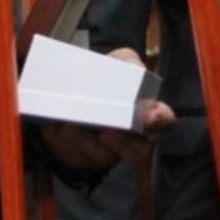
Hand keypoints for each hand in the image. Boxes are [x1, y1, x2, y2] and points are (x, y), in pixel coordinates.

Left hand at [39, 48, 174, 169]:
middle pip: (136, 152)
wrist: (71, 89)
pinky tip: (55, 129)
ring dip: (85, 143)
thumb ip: (128, 62)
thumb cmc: (104, 78)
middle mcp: (132, 138)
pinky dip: (64, 142)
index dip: (160, 121)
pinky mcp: (81, 157)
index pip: (164, 121)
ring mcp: (106, 152)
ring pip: (101, 156)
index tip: (151, 116)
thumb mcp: (119, 62)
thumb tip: (134, 69)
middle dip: (121, 143)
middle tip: (106, 131)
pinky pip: (74, 156)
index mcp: (147, 113)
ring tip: (70, 126)